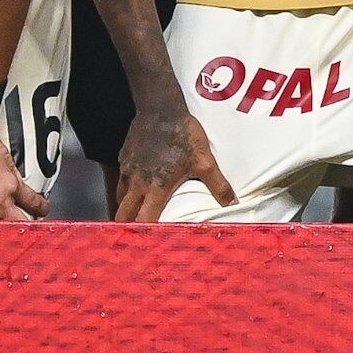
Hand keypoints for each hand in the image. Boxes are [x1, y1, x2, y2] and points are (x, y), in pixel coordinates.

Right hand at [111, 105, 235, 223]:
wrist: (161, 108)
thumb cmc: (183, 135)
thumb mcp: (205, 160)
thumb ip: (218, 184)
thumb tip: (232, 202)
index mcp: (156, 188)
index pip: (144, 220)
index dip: (145, 234)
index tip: (148, 244)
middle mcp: (137, 183)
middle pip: (123, 214)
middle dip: (128, 226)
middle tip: (136, 235)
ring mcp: (127, 170)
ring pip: (120, 198)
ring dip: (126, 208)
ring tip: (136, 214)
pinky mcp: (124, 158)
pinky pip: (121, 180)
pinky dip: (126, 189)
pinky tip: (137, 187)